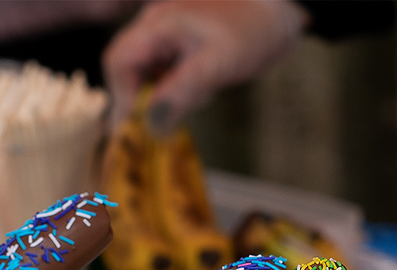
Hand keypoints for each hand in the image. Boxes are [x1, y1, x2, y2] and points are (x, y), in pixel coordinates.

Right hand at [103, 0, 307, 133]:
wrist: (279, 13)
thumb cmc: (252, 30)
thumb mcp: (217, 64)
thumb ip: (182, 92)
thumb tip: (151, 126)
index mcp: (157, 24)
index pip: (118, 62)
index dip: (122, 97)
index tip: (137, 128)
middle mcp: (155, 28)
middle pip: (127, 70)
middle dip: (141, 100)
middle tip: (164, 124)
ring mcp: (168, 38)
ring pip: (146, 75)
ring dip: (161, 98)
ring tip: (195, 101)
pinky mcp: (182, 49)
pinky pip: (165, 75)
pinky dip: (176, 92)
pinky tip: (202, 93)